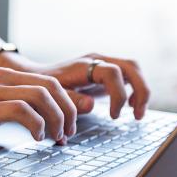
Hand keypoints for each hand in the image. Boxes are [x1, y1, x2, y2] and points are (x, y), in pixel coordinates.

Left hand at [0, 53, 149, 119]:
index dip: (118, 95)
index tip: (114, 115)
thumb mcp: (52, 95)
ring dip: (141, 89)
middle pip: (131, 66)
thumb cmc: (43, 87)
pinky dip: (134, 90)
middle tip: (138, 114)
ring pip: (133, 69)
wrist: (36, 77)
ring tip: (137, 113)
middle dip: (141, 90)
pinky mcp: (105, 73)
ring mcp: (103, 64)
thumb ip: (70, 100)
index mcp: (85, 65)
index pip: (113, 73)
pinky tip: (130, 107)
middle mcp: (97, 60)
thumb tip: (91, 105)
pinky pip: (127, 76)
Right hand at [0, 68, 76, 151]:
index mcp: (7, 77)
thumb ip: (15, 106)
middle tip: (68, 133)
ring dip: (56, 119)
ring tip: (56, 138)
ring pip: (42, 96)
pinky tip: (37, 137)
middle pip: (52, 87)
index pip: (50, 83)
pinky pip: (23, 110)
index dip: (66, 104)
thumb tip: (43, 120)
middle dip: (67, 111)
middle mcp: (3, 78)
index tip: (68, 125)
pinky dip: (37, 124)